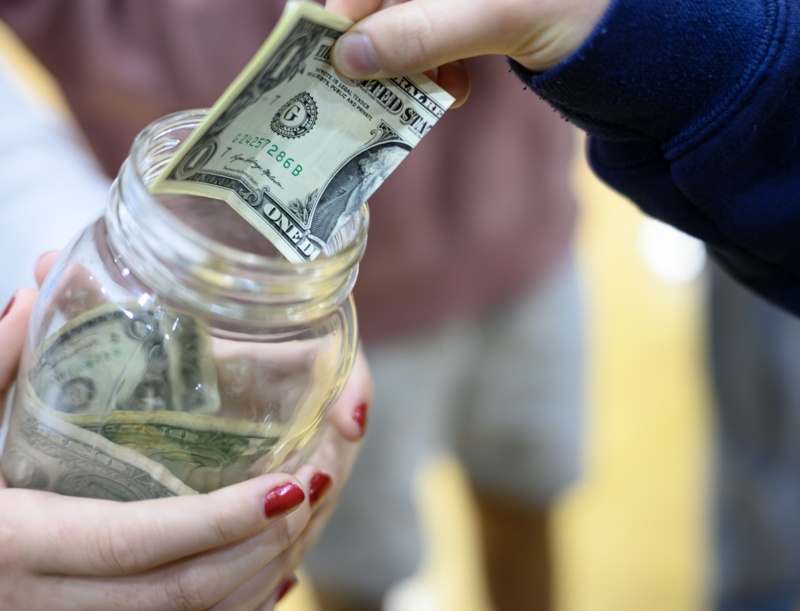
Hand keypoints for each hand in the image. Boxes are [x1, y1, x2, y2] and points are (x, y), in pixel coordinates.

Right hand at [0, 254, 373, 610]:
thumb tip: (36, 290)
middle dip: (260, 545)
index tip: (287, 485)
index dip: (221, 520)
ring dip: (257, 575)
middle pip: (181, 592)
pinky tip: (265, 564)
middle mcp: (46, 603)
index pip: (137, 541)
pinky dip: (231, 603)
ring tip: (304, 515)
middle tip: (313, 486)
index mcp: (16, 542)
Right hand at [326, 0, 610, 104]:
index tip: (329, 57)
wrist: (640, 36)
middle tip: (373, 88)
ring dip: (406, 63)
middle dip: (376, 43)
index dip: (343, 7)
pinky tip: (453, 88)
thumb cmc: (584, 6)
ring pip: (403, 20)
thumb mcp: (501, 15)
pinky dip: (432, 66)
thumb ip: (424, 30)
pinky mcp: (470, 12)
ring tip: (431, 91)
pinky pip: (431, 36)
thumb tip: (348, 55)